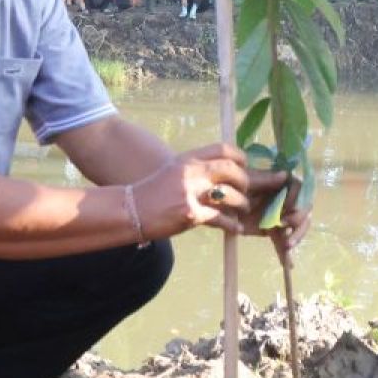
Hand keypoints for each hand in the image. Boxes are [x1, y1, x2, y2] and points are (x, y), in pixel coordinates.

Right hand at [133, 143, 251, 237]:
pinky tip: (236, 228)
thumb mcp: (175, 170)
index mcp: (188, 158)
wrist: (131, 210)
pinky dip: (232, 224)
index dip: (240, 157)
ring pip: (230, 195)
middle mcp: (191, 172)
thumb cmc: (155, 192)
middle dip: (244, 180)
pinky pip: (220, 219)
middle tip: (246, 190)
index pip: (223, 149)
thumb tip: (225, 171)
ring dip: (242, 203)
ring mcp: (190, 193)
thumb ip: (197, 168)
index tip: (245, 165)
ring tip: (243, 208)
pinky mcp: (190, 214)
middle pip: (231, 169)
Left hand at [240, 172, 312, 267]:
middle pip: (304, 207)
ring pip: (299, 225)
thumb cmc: (233, 186)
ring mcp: (281, 215)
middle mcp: (286, 198)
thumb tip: (287, 174)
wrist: (218, 204)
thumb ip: (265, 179)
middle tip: (283, 225)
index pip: (301, 188)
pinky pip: (284, 241)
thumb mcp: (247, 181)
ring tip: (287, 245)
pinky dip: (286, 254)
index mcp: (281, 183)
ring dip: (297, 235)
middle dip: (298, 219)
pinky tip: (288, 264)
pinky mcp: (274, 230)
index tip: (286, 206)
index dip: (296, 198)